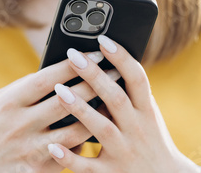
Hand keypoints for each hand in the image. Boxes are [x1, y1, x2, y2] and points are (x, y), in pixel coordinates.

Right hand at [0, 51, 104, 172]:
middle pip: (68, 100)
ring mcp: (31, 149)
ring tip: (116, 101)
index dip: (75, 65)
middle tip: (117, 72)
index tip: (96, 53)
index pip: (48, 78)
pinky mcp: (40, 170)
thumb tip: (59, 74)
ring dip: (99, 114)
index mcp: (9, 102)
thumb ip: (26, 90)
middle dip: (97, 83)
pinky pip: (70, 154)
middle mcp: (20, 124)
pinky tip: (100, 131)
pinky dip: (86, 141)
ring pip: (76, 129)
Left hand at [47, 35, 200, 172]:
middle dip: (94, 75)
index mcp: (146, 112)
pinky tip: (52, 146)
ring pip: (101, 129)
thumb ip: (128, 94)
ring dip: (80, 109)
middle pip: (116, 98)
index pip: (137, 79)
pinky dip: (70, 157)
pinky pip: (87, 166)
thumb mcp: (147, 116)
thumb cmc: (149, 141)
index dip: (122, 58)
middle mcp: (137, 130)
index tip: (103, 39)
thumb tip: (103, 62)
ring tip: (58, 90)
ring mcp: (123, 153)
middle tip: (73, 55)